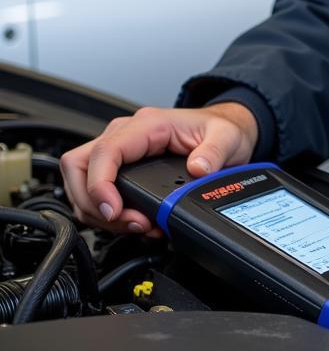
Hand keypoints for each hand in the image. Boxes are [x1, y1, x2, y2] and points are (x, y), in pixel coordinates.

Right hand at [60, 103, 258, 235]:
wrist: (226, 127)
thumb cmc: (221, 128)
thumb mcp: (227, 137)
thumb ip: (214, 153)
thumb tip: (197, 169)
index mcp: (148, 125)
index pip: (104, 152)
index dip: (99, 185)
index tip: (112, 211)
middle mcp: (128, 134)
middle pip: (80, 167)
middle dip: (93, 204)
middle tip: (127, 223)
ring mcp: (123, 150)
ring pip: (83, 182)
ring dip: (101, 212)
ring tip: (137, 226)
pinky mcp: (124, 166)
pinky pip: (98, 190)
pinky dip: (109, 212)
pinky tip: (135, 221)